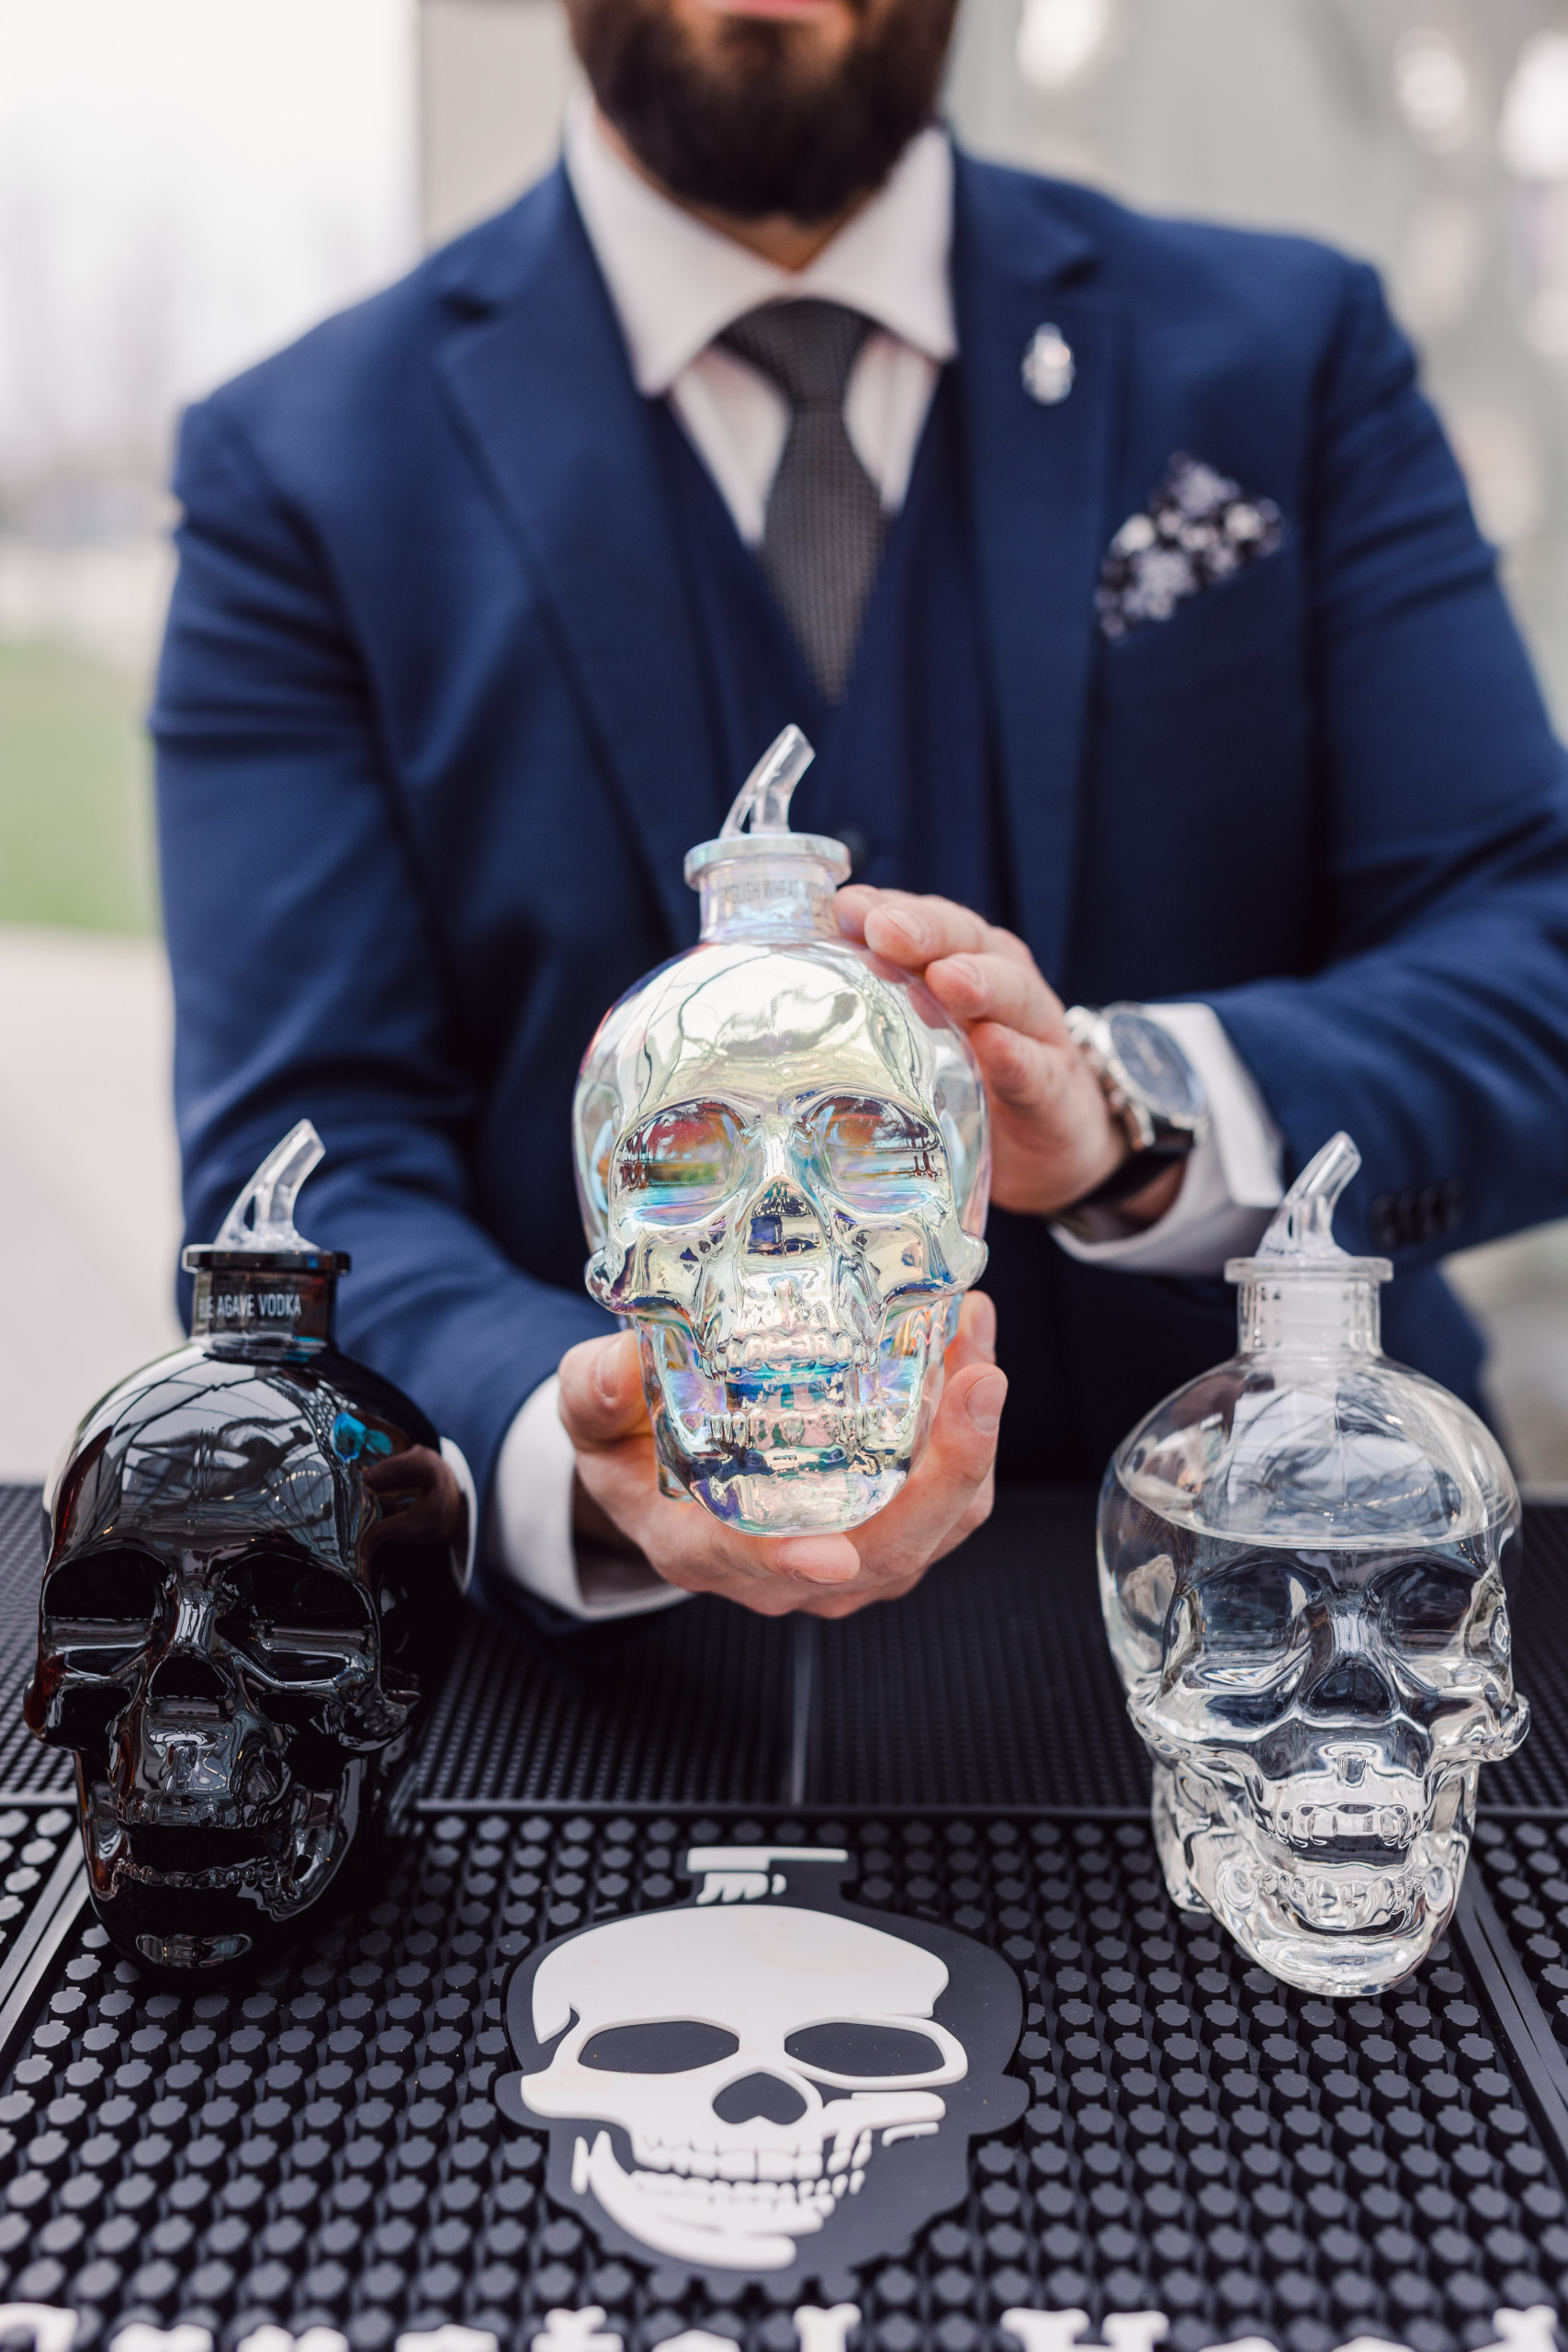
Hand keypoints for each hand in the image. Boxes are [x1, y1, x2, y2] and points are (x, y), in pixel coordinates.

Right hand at [558, 1292, 1005, 1617]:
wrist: (662, 1465)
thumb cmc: (628, 1442)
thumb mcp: (589, 1414)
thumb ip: (595, 1389)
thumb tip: (619, 1362)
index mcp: (700, 1549)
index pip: (748, 1564)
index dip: (792, 1561)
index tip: (833, 1551)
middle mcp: (783, 1571)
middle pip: (883, 1554)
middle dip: (944, 1475)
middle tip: (975, 1380)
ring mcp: (847, 1559)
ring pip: (934, 1528)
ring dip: (972, 1444)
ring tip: (977, 1343)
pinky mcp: (888, 1530)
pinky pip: (949, 1501)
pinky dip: (970, 1435)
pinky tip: (971, 1353)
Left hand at [835, 887, 1181, 1224]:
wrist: (1056, 1142)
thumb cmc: (971, 1082)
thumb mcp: (922, 1039)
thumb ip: (871, 1007)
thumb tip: (779, 983)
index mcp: (962, 964)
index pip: (925, 923)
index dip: (886, 908)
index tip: (844, 906)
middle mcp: (1003, 986)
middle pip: (968, 942)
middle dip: (925, 931)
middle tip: (884, 929)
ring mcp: (1036, 1037)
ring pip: (1012, 993)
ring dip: (978, 981)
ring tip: (948, 978)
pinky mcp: (1056, 1095)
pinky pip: (1038, 1070)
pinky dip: (1017, 1057)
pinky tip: (995, 1047)